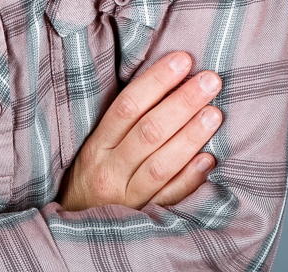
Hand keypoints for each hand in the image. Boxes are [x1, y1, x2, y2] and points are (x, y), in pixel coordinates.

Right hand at [57, 50, 221, 211]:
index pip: (127, 106)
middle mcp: (109, 170)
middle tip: (210, 81)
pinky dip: (189, 179)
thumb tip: (167, 82)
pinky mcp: (142, 219)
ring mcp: (125, 197)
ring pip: (160, 165)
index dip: (156, 81)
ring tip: (214, 114)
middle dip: (182, 103)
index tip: (183, 60)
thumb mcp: (97, 145)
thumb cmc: (94, 175)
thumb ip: (125, 121)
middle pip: (148, 132)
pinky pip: (168, 198)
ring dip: (189, 137)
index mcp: (97, 145)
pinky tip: (209, 160)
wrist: (73, 228)